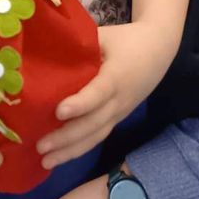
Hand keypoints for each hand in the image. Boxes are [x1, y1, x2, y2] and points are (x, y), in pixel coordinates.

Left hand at [36, 23, 172, 167]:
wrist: (158, 50)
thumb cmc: (127, 40)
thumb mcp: (105, 36)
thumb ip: (80, 46)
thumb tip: (46, 51)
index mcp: (116, 75)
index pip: (99, 93)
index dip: (80, 104)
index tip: (59, 112)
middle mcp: (119, 99)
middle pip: (94, 122)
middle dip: (67, 137)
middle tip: (40, 146)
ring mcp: (120, 112)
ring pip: (96, 136)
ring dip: (71, 151)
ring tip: (45, 162)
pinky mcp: (117, 118)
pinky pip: (99, 136)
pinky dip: (79, 149)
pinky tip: (60, 157)